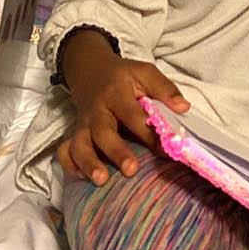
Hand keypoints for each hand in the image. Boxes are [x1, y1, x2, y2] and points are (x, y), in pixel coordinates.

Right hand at [56, 37, 187, 184]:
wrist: (90, 69)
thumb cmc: (123, 76)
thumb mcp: (144, 72)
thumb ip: (164, 89)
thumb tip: (184, 108)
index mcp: (116, 93)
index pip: (133, 115)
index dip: (150, 133)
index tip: (166, 150)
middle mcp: (97, 110)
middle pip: (103, 131)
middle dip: (116, 151)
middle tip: (131, 170)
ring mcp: (84, 123)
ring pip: (79, 143)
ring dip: (88, 162)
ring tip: (101, 180)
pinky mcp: (75, 133)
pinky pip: (64, 151)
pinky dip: (70, 165)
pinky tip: (81, 178)